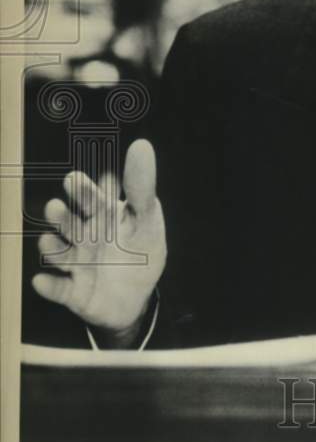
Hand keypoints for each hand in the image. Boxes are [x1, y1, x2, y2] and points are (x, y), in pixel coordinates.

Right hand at [33, 139, 166, 341]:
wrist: (135, 297)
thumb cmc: (141, 249)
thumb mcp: (146, 219)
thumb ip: (142, 187)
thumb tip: (142, 145)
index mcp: (103, 215)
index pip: (91, 197)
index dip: (82, 189)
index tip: (73, 179)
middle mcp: (84, 236)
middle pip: (69, 222)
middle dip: (60, 215)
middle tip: (55, 208)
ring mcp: (77, 263)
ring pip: (58, 252)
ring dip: (50, 246)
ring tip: (48, 242)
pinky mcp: (73, 291)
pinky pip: (58, 289)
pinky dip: (49, 286)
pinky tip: (42, 281)